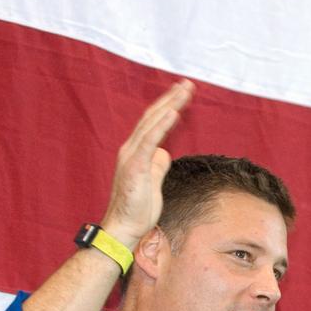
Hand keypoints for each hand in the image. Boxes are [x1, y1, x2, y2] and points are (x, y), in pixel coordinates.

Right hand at [100, 79, 194, 246]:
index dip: (168, 106)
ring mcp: (131, 156)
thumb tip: (163, 153)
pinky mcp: (135, 166)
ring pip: (152, 123)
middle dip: (171, 98)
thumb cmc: (137, 208)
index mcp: (136, 151)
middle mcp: (131, 148)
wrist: (124, 227)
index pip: (153, 123)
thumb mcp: (152, 182)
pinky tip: (174, 113)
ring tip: (184, 91)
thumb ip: (156, 165)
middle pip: (153, 117)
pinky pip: (150, 141)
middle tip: (187, 84)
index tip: (182, 93)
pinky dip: (162, 125)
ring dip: (169, 105)